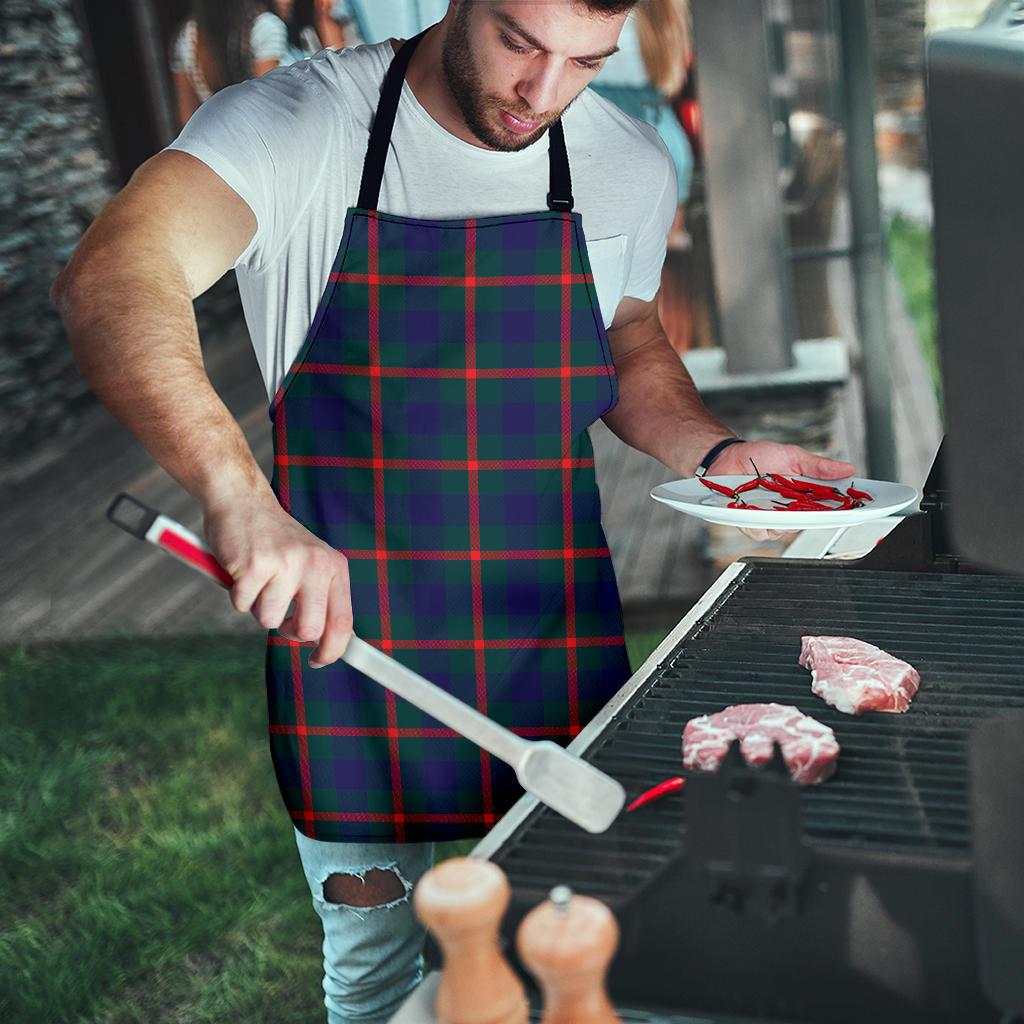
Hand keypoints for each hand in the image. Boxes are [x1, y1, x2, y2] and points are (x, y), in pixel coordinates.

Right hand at [202, 492, 352, 667]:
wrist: (243, 501)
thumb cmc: (275, 541)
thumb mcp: (310, 563)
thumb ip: (321, 598)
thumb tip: (328, 643)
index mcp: (334, 566)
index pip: (343, 622)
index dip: (332, 650)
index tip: (318, 660)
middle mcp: (315, 564)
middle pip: (309, 630)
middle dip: (289, 631)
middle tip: (279, 613)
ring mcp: (285, 564)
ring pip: (269, 620)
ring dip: (258, 606)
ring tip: (259, 579)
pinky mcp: (254, 566)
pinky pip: (242, 605)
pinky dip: (237, 594)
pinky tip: (242, 570)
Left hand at [708, 440, 856, 542]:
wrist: (727, 457)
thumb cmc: (759, 457)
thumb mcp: (793, 456)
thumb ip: (819, 467)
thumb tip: (848, 468)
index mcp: (804, 495)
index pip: (829, 508)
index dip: (844, 511)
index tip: (859, 509)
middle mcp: (790, 510)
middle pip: (809, 523)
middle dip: (812, 515)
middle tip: (807, 502)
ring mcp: (771, 519)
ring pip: (785, 531)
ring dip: (781, 517)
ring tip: (772, 499)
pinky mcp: (751, 523)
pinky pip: (761, 532)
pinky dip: (759, 522)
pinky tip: (754, 508)